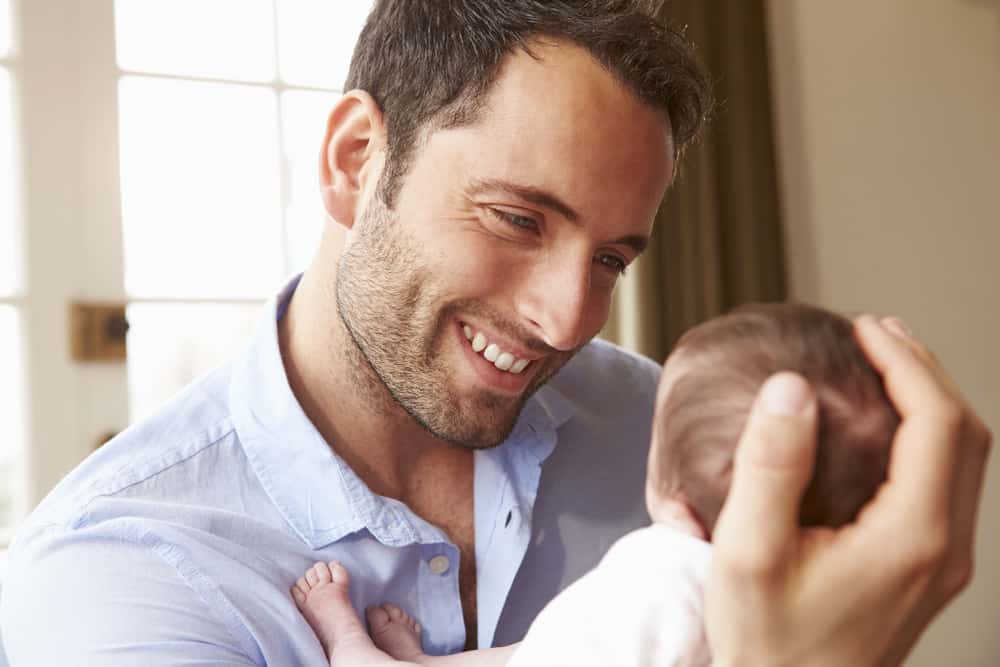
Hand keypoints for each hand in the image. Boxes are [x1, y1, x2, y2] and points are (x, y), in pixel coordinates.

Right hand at [704, 316, 991, 666]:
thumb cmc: (766, 640)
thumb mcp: (749, 552)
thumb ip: (770, 467)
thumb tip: (790, 388)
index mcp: (911, 538)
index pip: (936, 424)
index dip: (905, 364)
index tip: (863, 328)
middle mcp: (943, 549)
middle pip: (966, 435)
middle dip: (925, 371)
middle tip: (876, 332)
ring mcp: (942, 564)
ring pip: (964, 460)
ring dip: (932, 402)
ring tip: (886, 364)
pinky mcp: (927, 573)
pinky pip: (947, 485)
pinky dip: (927, 437)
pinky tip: (888, 428)